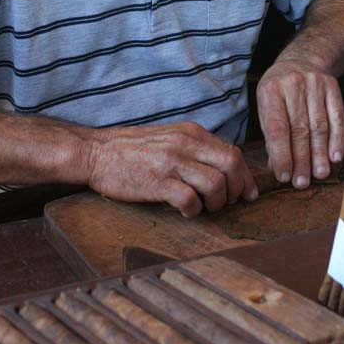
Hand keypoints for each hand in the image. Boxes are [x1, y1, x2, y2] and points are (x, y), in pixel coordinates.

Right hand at [84, 122, 257, 216]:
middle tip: (230, 203)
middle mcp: (185, 144)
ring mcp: (171, 162)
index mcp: (191, 132)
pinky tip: (185, 211)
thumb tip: (224, 168)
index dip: (245, 176)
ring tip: (206, 207)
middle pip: (231, 165)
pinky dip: (194, 210)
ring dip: (217, 203)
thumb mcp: (170, 137)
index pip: (232, 152)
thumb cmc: (133, 149)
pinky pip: (190, 200)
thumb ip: (196, 148)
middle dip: (238, 189)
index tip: (248, 193)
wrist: (96, 152)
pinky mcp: (157, 182)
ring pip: (216, 184)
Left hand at [256, 58, 343, 189]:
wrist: (301, 60)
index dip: (281, 154)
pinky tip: (335, 157)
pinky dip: (337, 139)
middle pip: (300, 129)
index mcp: (271, 91)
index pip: (277, 128)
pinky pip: (337, 117)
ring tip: (320, 174)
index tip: (284, 176)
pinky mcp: (333, 86)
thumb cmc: (279, 92)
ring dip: (320, 154)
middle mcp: (293, 85)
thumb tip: (278, 168)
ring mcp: (315, 84)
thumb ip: (271, 136)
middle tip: (303, 182)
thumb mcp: (267, 106)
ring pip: (319, 125)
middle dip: (302, 159)